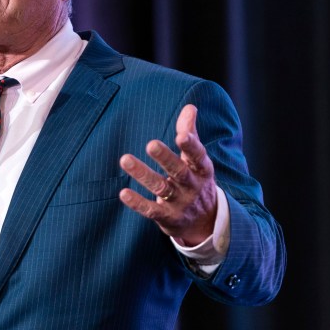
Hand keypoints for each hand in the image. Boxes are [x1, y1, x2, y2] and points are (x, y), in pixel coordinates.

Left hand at [119, 104, 216, 245]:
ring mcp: (180, 203)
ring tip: (125, 159)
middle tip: (151, 144)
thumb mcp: (198, 160)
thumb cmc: (196, 181)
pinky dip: (137, 202)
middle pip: (179, 171)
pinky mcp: (167, 217)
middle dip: (166, 158)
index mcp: (202, 169)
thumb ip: (190, 134)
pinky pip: (151, 210)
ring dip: (143, 174)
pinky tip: (123, 193)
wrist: (205, 223)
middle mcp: (192, 186)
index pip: (198, 156)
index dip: (191, 146)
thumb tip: (190, 106)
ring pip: (161, 188)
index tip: (182, 135)